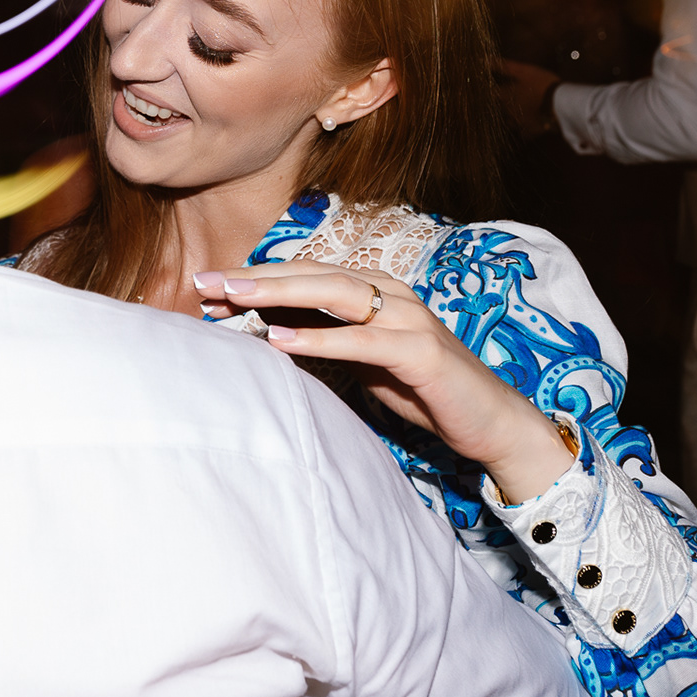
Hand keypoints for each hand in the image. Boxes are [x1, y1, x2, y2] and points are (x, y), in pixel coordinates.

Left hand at [191, 261, 575, 502]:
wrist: (490, 423)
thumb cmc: (423, 391)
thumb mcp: (365, 362)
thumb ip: (326, 341)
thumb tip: (267, 333)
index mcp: (376, 291)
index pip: (306, 275)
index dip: (257, 278)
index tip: (208, 287)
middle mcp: (391, 294)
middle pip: (312, 274)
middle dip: (255, 277)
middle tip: (206, 283)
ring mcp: (408, 318)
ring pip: (333, 294)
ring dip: (278, 293)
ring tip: (232, 297)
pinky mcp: (420, 351)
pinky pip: (361, 340)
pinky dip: (318, 338)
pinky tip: (279, 337)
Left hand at [495, 58, 559, 139]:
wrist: (560, 103)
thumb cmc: (541, 84)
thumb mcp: (524, 71)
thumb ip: (505, 66)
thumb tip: (486, 60)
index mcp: (505, 96)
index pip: (492, 94)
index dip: (493, 91)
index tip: (495, 88)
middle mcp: (508, 111)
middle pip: (500, 108)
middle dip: (504, 104)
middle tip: (512, 98)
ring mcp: (519, 122)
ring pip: (510, 122)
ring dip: (512, 117)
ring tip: (519, 112)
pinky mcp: (531, 131)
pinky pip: (523, 133)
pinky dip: (524, 130)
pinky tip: (528, 126)